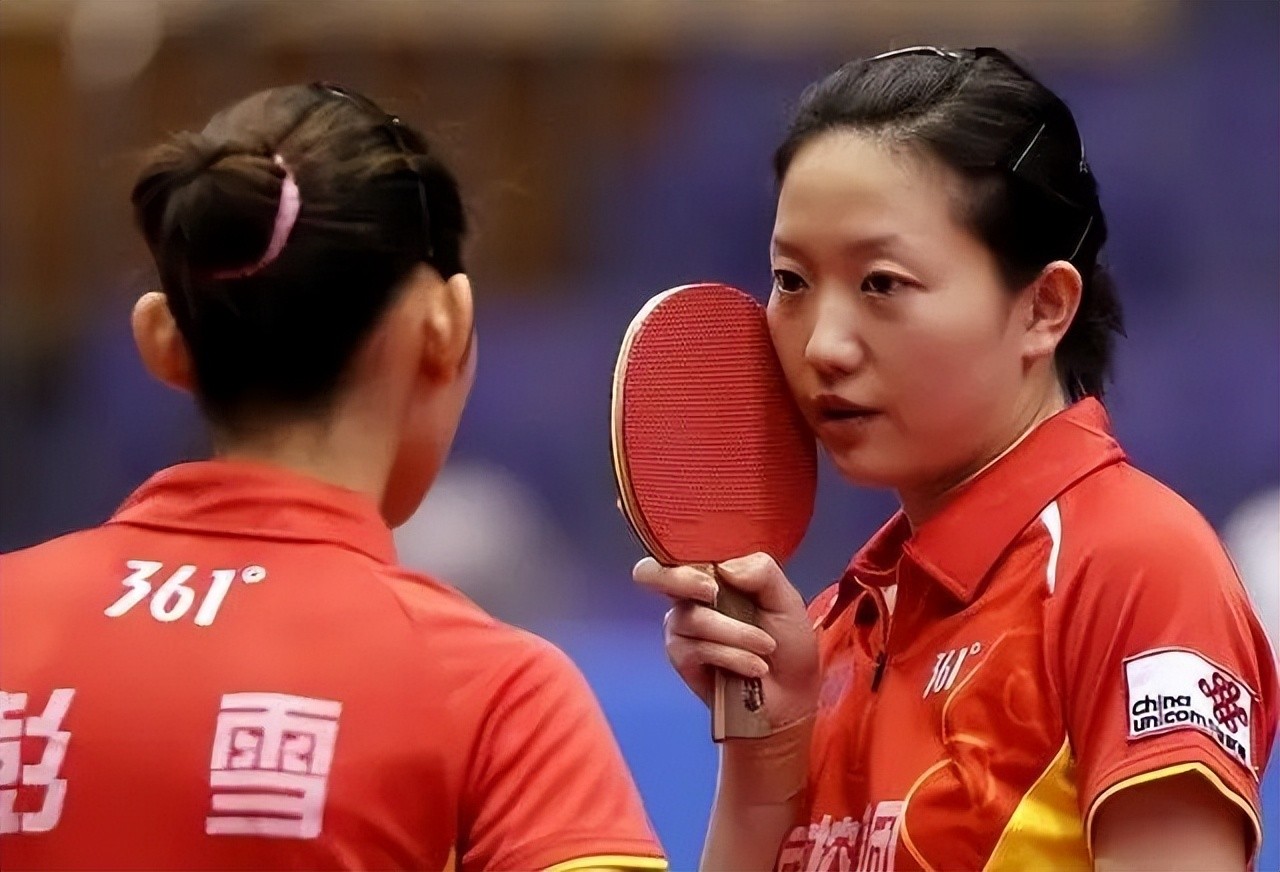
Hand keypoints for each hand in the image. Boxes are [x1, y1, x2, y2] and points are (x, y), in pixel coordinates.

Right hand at [633, 552, 819, 731]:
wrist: (791, 694)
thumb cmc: (788, 643)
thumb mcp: (786, 600)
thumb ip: (761, 572)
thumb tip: (723, 567)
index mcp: (714, 573)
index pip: (680, 549)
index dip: (682, 551)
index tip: (715, 568)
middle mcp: (690, 595)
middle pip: (652, 573)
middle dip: (679, 579)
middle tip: (712, 592)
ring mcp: (682, 626)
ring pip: (692, 617)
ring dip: (736, 634)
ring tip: (765, 648)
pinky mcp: (681, 657)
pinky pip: (696, 647)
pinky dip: (731, 656)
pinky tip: (754, 667)